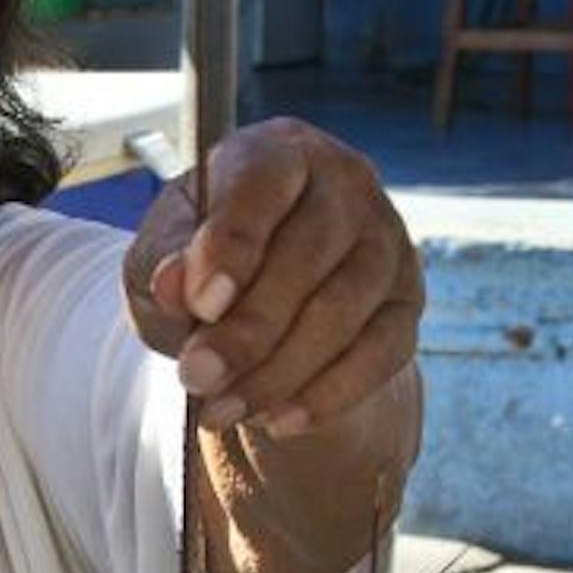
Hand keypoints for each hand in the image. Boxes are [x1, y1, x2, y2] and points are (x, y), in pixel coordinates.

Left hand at [124, 117, 421, 436]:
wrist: (259, 297)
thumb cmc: (205, 261)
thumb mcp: (164, 253)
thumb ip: (163, 261)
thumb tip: (176, 286)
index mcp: (277, 152)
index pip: (263, 185)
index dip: (233, 244)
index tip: (200, 303)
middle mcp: (345, 184)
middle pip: (309, 253)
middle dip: (249, 327)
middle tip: (197, 376)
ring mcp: (387, 241)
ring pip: (344, 310)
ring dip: (279, 371)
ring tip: (221, 410)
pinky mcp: (409, 300)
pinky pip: (381, 353)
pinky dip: (327, 394)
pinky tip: (276, 420)